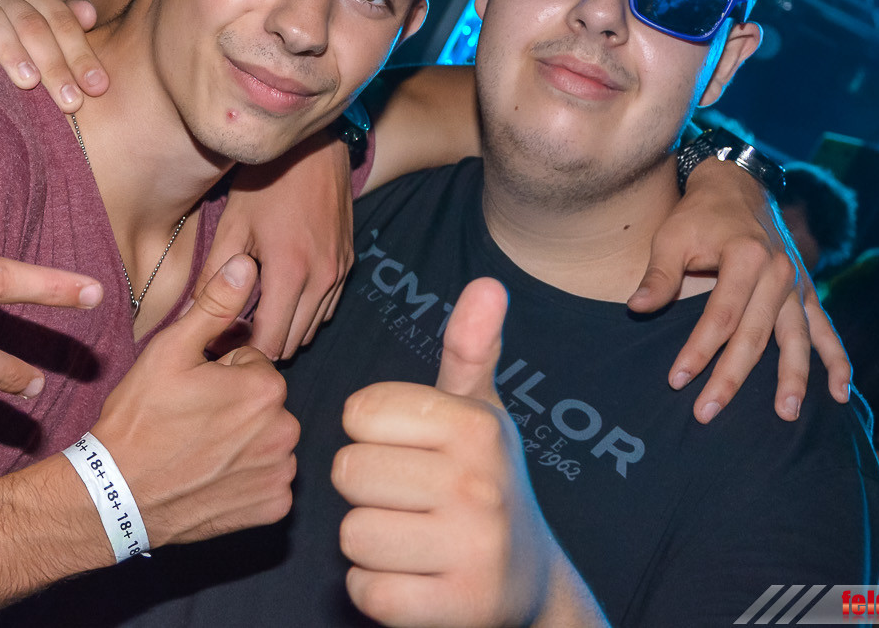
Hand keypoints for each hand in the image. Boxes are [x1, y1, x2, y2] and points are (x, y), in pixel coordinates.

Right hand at [0, 0, 108, 112]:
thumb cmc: (13, 39)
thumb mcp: (43, 29)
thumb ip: (67, 23)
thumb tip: (89, 15)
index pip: (61, 20)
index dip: (81, 54)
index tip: (96, 88)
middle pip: (32, 25)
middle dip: (54, 65)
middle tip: (70, 102)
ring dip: (10, 50)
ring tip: (28, 82)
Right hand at [92, 255, 299, 545]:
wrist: (118, 495)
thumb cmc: (140, 420)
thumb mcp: (171, 351)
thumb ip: (215, 305)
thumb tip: (245, 263)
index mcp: (265, 389)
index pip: (253, 363)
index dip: (220, 372)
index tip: (191, 391)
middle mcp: (285, 432)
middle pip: (264, 402)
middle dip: (236, 405)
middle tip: (192, 420)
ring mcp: (280, 474)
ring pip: (268, 439)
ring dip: (244, 441)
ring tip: (199, 449)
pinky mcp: (272, 508)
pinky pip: (270, 481)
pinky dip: (248, 479)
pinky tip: (213, 478)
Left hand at [208, 132, 354, 359]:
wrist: (315, 147)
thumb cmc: (267, 181)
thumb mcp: (233, 224)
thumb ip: (214, 273)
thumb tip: (192, 312)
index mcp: (290, 272)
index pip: (271, 341)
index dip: (244, 351)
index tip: (223, 344)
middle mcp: (322, 278)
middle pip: (293, 342)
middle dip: (264, 344)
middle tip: (234, 334)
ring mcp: (339, 271)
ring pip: (312, 328)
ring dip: (285, 330)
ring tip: (255, 317)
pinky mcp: (347, 262)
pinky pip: (326, 307)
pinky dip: (304, 313)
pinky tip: (281, 297)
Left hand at [334, 279, 559, 627]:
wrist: (530, 584)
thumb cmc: (483, 484)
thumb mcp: (480, 414)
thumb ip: (470, 349)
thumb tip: (487, 283)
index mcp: (476, 427)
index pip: (360, 411)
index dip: (370, 433)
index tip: (408, 450)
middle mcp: (479, 485)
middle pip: (348, 471)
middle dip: (366, 489)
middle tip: (409, 500)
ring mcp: (472, 551)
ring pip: (352, 534)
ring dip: (370, 542)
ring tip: (412, 538)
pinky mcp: (457, 610)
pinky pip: (366, 591)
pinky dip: (378, 590)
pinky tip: (414, 579)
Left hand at [628, 156, 850, 423]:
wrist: (738, 187)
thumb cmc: (699, 216)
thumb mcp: (672, 236)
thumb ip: (659, 275)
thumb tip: (637, 309)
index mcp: (745, 258)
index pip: (720, 316)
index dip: (698, 350)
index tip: (677, 380)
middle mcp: (778, 273)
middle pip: (756, 335)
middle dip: (731, 377)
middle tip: (708, 413)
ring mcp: (797, 285)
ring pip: (796, 339)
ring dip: (794, 379)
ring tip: (787, 415)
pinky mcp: (807, 292)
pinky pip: (826, 330)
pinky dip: (837, 361)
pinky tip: (842, 393)